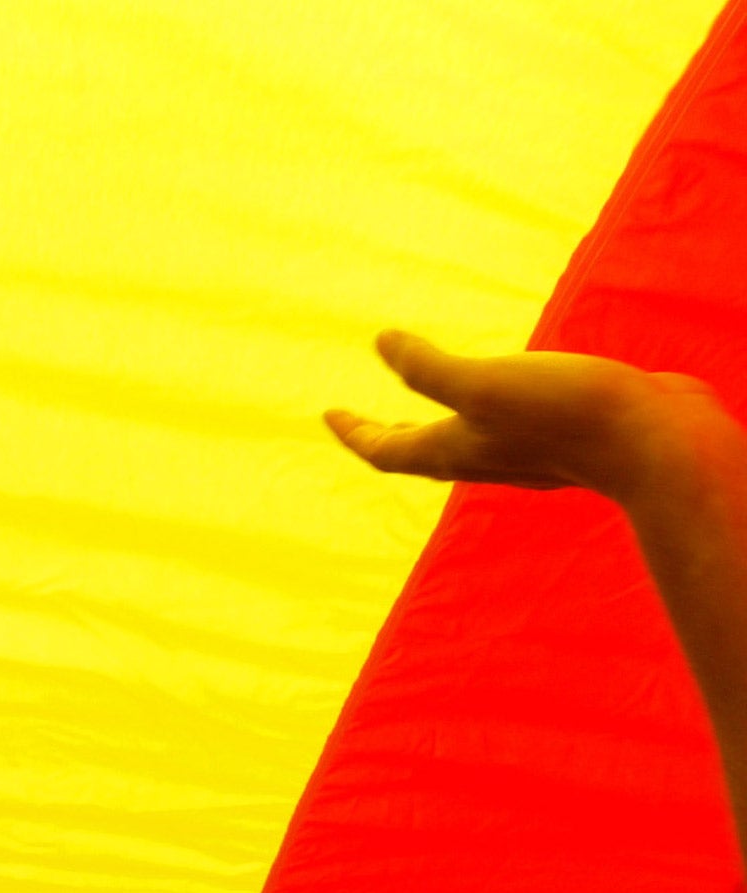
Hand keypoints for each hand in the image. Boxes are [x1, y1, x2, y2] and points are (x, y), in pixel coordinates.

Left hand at [326, 330, 729, 505]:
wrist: (654, 443)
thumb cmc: (564, 414)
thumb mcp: (483, 384)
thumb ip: (427, 368)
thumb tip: (380, 342)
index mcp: (454, 450)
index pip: (386, 449)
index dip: (354, 432)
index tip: (329, 414)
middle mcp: (483, 459)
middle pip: (419, 452)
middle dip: (385, 434)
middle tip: (360, 420)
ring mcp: (524, 453)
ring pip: (463, 445)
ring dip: (435, 428)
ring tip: (427, 410)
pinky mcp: (562, 440)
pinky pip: (507, 431)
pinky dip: (486, 416)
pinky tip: (505, 400)